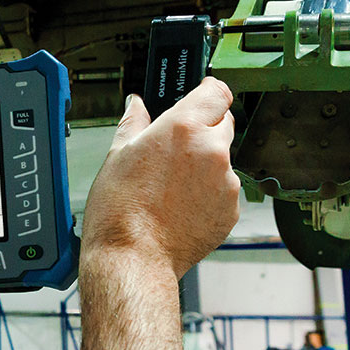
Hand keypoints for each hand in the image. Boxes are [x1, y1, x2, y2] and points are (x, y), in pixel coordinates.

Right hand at [81, 78, 238, 277]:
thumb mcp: (117, 155)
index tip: (202, 97)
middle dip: (204, 130)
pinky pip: (224, 191)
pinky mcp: (231, 209)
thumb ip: (134, 123)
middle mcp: (211, 150)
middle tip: (176, 151)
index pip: (217, 92)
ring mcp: (225, 182)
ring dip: (206, 166)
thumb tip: (137, 105)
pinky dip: (210, 195)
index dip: (208, 93)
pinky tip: (182, 206)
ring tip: (173, 188)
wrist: (133, 257)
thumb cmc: (120, 212)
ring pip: (224, 160)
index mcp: (183, 128)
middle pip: (224, 123)